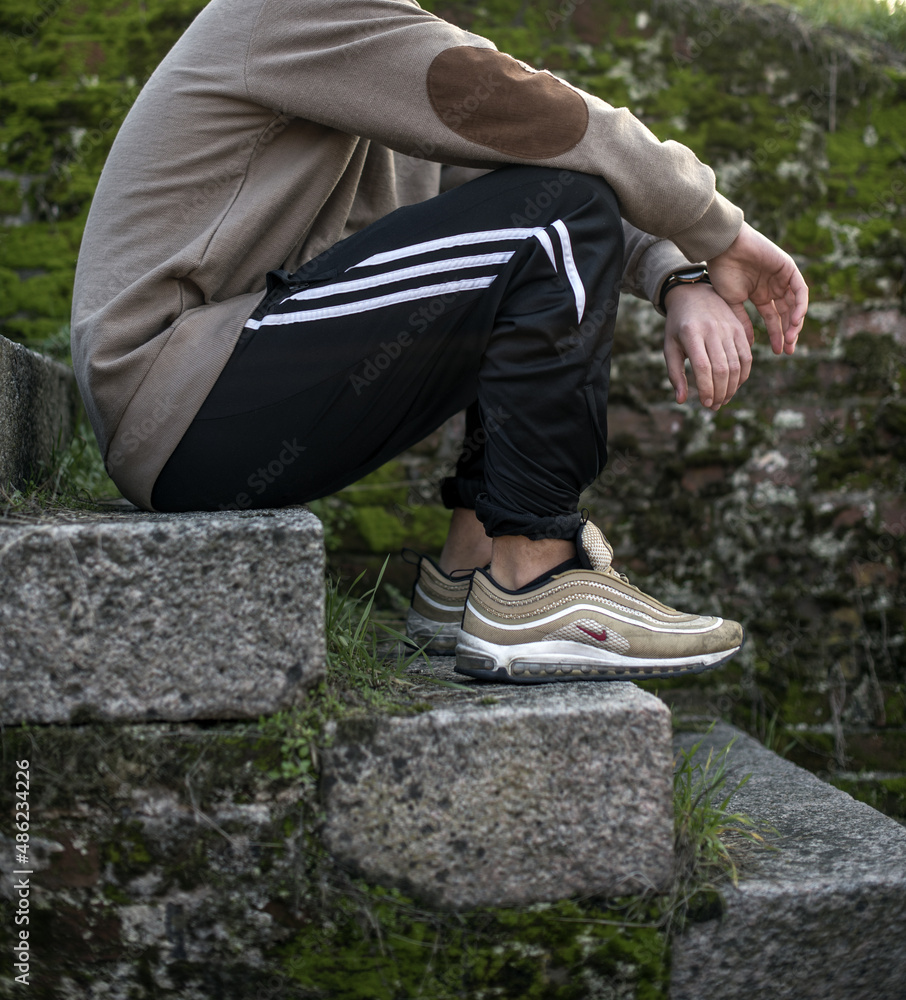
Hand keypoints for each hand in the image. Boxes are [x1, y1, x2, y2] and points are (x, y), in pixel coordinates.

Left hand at [663, 282, 752, 409]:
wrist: (694, 294)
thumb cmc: (678, 326)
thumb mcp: (669, 347)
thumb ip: (674, 374)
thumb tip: (681, 401)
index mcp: (691, 333)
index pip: (703, 367)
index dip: (706, 388)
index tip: (705, 403)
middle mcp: (712, 329)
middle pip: (722, 368)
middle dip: (720, 392)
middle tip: (714, 406)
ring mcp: (729, 328)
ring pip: (737, 365)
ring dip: (732, 388)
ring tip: (722, 400)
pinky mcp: (740, 329)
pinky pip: (747, 357)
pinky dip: (743, 375)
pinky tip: (734, 386)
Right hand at [706, 222, 808, 354]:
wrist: (724, 248)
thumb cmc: (722, 272)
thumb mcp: (731, 302)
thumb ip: (742, 321)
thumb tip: (750, 343)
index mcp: (759, 295)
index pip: (773, 318)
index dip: (776, 335)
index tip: (778, 352)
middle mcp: (773, 287)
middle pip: (787, 313)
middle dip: (789, 332)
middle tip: (788, 350)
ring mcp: (782, 278)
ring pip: (796, 304)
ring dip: (795, 322)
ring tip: (791, 338)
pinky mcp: (788, 268)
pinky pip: (800, 290)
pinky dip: (800, 305)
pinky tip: (795, 320)